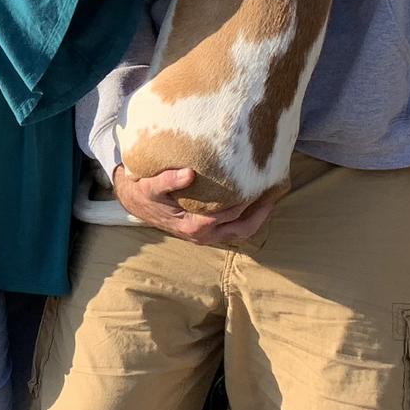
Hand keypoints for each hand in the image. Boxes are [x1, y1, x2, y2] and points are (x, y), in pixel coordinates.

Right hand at [112, 165, 281, 242]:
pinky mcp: (205, 232)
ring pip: (240, 232)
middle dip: (261, 213)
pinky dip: (245, 219)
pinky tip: (253, 202)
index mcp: (193, 225)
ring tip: (269, 198)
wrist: (134, 202)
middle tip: (275, 193)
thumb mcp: (150, 185)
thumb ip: (167, 180)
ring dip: (256, 218)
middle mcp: (202, 235)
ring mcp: (205, 236)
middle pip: (242, 229)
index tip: (262, 184)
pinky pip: (232, 229)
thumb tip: (188, 174)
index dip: (248, 201)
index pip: (229, 214)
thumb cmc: (144, 192)